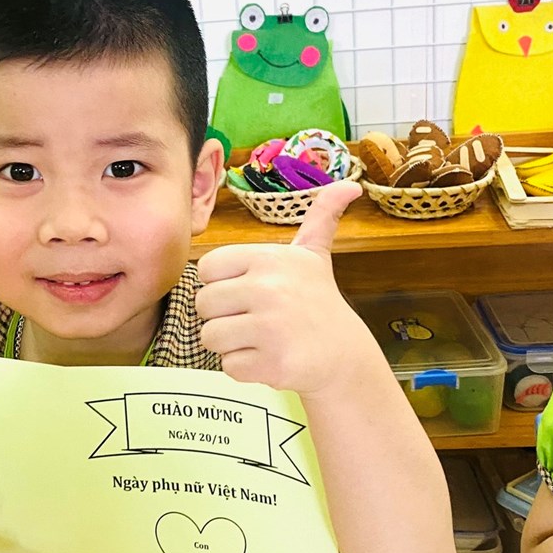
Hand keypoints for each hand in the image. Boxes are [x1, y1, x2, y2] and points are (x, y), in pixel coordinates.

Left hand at [195, 180, 367, 397]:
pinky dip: (244, 367)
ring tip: (260, 338)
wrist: (343, 354)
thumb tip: (350, 185)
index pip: (206, 268)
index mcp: (268, 259)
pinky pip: (227, 366)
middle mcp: (268, 289)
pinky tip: (268, 357)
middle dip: (222, 315)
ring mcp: (270, 328)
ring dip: (230, 343)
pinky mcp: (271, 363)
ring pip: (210, 337)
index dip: (221, 282)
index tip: (247, 290)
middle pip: (202, 304)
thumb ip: (321, 216)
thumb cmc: (318, 301)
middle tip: (253, 318)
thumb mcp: (315, 255)